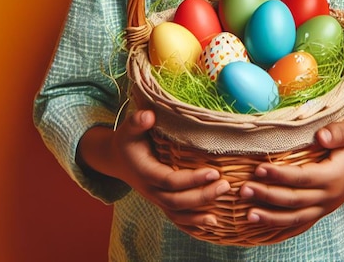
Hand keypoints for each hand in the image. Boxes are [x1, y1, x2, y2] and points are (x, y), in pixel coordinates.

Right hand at [77, 109, 230, 228]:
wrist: (117, 159)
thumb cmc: (128, 140)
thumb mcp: (129, 128)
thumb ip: (138, 121)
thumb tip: (149, 116)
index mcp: (145, 172)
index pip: (170, 181)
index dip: (192, 179)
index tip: (214, 171)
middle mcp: (150, 190)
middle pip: (177, 201)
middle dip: (202, 196)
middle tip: (226, 186)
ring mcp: (156, 199)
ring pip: (177, 214)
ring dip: (199, 216)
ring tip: (220, 215)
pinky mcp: (161, 202)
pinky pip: (177, 219)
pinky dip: (193, 226)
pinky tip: (211, 226)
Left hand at [238, 122, 343, 234]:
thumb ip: (339, 133)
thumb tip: (321, 135)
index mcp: (334, 177)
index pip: (302, 178)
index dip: (280, 175)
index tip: (259, 168)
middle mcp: (328, 197)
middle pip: (294, 200)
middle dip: (267, 195)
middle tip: (244, 189)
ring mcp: (324, 207)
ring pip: (295, 218)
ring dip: (270, 217)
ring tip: (247, 213)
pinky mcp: (320, 211)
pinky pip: (299, 225)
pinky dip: (281, 228)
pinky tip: (262, 227)